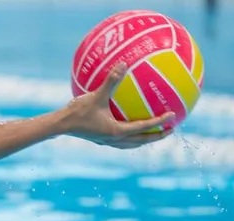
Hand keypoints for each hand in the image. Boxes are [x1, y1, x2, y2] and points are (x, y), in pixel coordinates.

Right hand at [61, 62, 175, 148]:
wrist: (60, 125)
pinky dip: (131, 137)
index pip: (143, 128)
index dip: (160, 122)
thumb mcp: (95, 95)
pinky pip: (121, 140)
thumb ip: (111, 81)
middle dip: (157, 136)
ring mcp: (107, 141)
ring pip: (132, 144)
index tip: (173, 116)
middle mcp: (114, 139)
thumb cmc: (77, 111)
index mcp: (116, 131)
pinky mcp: (101, 139)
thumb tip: (124, 64)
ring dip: (144, 139)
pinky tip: (129, 128)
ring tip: (153, 134)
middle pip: (141, 141)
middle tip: (170, 129)